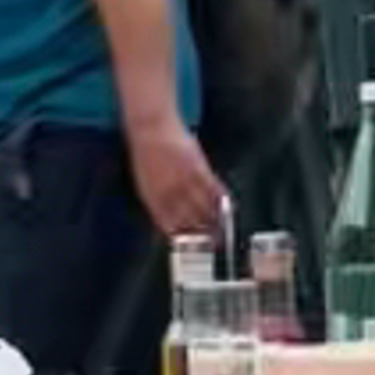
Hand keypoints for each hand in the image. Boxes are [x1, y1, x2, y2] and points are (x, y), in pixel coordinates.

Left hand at [132, 114, 227, 246]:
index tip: (192, 245)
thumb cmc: (146, 154)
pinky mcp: (198, 168)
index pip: (170, 226)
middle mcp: (170, 194)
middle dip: (203, 234)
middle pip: (190, 221)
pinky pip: (213, 188)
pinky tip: (227, 203)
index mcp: (153, 199)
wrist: (151, 128)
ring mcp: (185, 182)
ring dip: (215, 219)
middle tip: (214, 242)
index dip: (182, 238)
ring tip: (223, 228)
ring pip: (204, 207)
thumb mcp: (146, 181)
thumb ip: (158, 199)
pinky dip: (221, 197)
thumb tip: (171, 217)